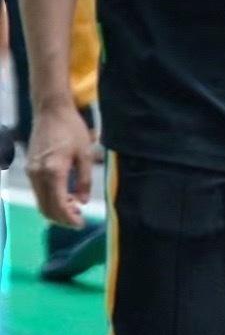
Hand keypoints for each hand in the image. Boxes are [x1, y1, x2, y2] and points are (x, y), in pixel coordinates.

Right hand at [26, 99, 94, 225]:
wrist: (51, 111)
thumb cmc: (71, 129)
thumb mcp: (85, 153)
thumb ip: (84, 180)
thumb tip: (82, 202)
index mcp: (53, 172)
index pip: (58, 205)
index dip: (69, 219)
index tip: (81, 223)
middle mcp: (37, 175)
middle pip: (46, 208)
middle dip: (62, 218)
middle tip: (78, 218)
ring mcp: (31, 172)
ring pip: (40, 201)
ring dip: (55, 209)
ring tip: (73, 206)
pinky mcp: (30, 167)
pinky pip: (38, 191)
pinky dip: (49, 198)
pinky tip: (63, 194)